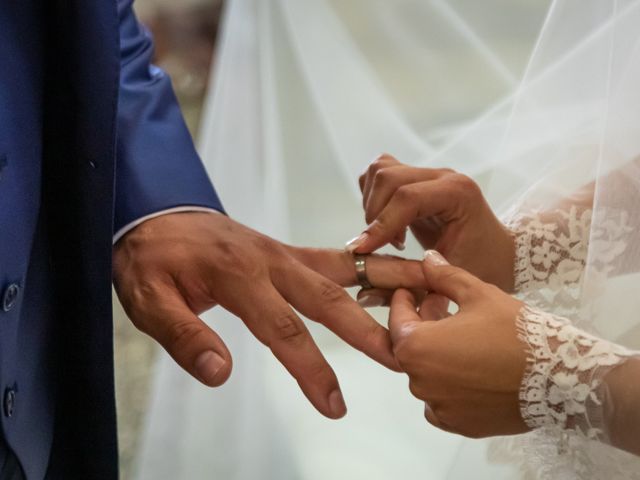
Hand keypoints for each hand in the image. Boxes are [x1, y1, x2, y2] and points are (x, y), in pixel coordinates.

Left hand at [113, 212, 423, 418]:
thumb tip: (221, 373)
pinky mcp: (285, 250)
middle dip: (368, 331)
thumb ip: (184, 335)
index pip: (283, 329)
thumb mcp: (150, 300)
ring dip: (386, 280)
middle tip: (403, 357)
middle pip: (329, 297)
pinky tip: (394, 273)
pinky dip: (366, 265)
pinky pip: (333, 257)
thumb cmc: (150, 259)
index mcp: (238, 276)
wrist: (156, 212)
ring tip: (430, 288)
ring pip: (343, 269)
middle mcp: (270, 260)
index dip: (312, 370)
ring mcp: (282, 252)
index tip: (335, 405)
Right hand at [348, 154, 515, 290]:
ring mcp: (429, 173)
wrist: (497, 254)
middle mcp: (443, 175)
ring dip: (372, 203)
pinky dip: (373, 196)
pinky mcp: (417, 177)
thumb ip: (408, 280)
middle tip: (380, 245)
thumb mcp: (447, 277)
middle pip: (389, 177)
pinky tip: (387, 222)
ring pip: (381, 170)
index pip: (407, 198)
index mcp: (458, 193)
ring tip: (387, 234)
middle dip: (374, 214)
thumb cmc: (481, 266)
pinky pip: (381, 173)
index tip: (362, 250)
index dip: (380, 224)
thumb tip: (364, 290)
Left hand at [389, 250, 528, 437]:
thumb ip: (445, 276)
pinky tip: (465, 370)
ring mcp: (438, 406)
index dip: (403, 301)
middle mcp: (419, 381)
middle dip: (420, 325)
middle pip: (410, 347)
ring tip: (459, 336)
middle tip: (439, 307)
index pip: (397, 319)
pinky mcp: (459, 425)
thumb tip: (427, 259)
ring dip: (434, 355)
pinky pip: (440, 404)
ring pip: (425, 375)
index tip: (411, 290)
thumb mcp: (478, 293)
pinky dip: (445, 387)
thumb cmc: (515, 331)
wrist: (559, 376)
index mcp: (416, 347)